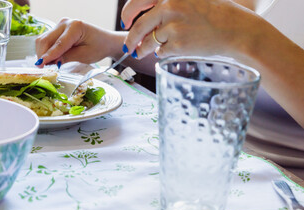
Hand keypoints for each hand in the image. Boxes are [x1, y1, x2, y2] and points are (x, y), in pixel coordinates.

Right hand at [35, 18, 122, 67]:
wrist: (105, 41)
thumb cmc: (98, 47)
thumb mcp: (84, 56)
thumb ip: (67, 57)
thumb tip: (50, 62)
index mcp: (75, 27)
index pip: (58, 44)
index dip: (48, 56)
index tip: (40, 66)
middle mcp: (65, 22)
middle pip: (45, 40)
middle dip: (42, 55)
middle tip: (44, 69)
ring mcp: (60, 25)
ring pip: (43, 40)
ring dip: (43, 53)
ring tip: (49, 65)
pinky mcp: (58, 29)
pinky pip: (47, 40)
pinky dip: (46, 51)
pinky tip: (51, 59)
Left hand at [121, 0, 257, 58]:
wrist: (236, 30)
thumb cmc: (216, 13)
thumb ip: (167, 5)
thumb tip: (145, 18)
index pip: (138, 1)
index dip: (128, 13)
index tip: (125, 22)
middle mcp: (169, 6)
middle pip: (139, 26)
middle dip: (130, 39)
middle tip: (128, 46)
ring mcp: (172, 26)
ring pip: (149, 41)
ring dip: (144, 49)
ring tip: (142, 53)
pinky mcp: (177, 44)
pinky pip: (161, 52)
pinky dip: (163, 53)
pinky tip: (172, 49)